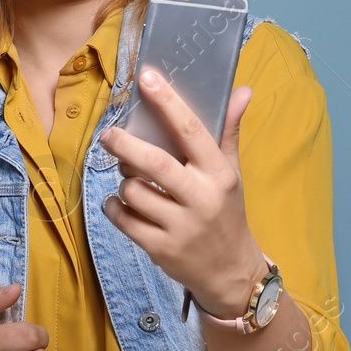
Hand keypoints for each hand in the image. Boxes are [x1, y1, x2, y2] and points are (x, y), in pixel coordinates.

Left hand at [98, 68, 264, 316]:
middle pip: (155, 163)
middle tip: (108, 134)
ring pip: (134, 191)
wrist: (231, 272)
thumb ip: (228, 131)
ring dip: (123, 180)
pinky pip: (124, 219)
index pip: (192, 130)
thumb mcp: (232, 173)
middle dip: (125, 145)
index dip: (168, 102)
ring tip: (130, 178)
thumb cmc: (226, 212)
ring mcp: (180, 227)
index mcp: (218, 174)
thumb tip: (242, 89)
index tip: (147, 78)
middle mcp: (201, 199)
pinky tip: (122, 202)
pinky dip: (115, 206)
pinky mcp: (160, 249)